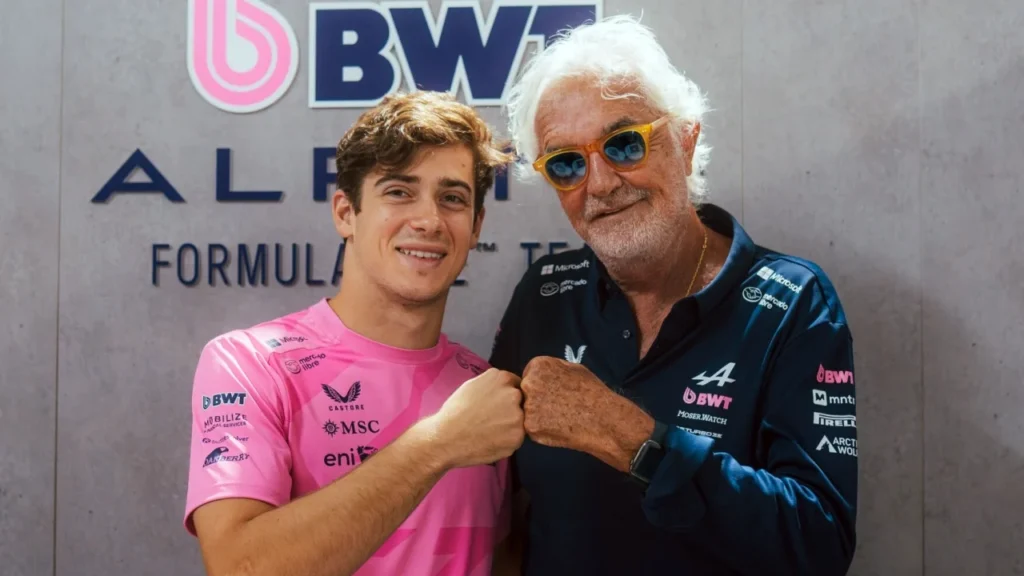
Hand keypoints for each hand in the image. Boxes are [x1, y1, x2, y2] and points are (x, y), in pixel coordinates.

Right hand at [427, 368, 524, 468]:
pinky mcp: (517, 437)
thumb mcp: (473, 385)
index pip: (516, 385)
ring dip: (510, 426)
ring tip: (489, 431)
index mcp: (502, 378)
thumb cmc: (455, 412)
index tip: (498, 405)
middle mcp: (514, 394)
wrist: (446, 437)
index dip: (507, 396)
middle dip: (510, 409)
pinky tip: (491, 441)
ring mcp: (518, 416)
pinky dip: (506, 441)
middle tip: (492, 419)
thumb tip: (505, 389)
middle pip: (520, 402)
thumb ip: (493, 384)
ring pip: (520, 421)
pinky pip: (516, 438)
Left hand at [520, 356, 651, 471]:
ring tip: (559, 417)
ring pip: (527, 411)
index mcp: (538, 366)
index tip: (553, 392)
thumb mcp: (573, 368)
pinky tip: (558, 427)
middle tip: (556, 407)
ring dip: (538, 415)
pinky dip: (542, 429)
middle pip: (525, 392)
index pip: (529, 375)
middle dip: (536, 399)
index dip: (541, 386)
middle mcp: (529, 383)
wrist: (603, 419)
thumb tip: (540, 374)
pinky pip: (532, 427)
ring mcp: (528, 406)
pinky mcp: (531, 427)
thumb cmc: (592, 392)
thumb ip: (552, 369)